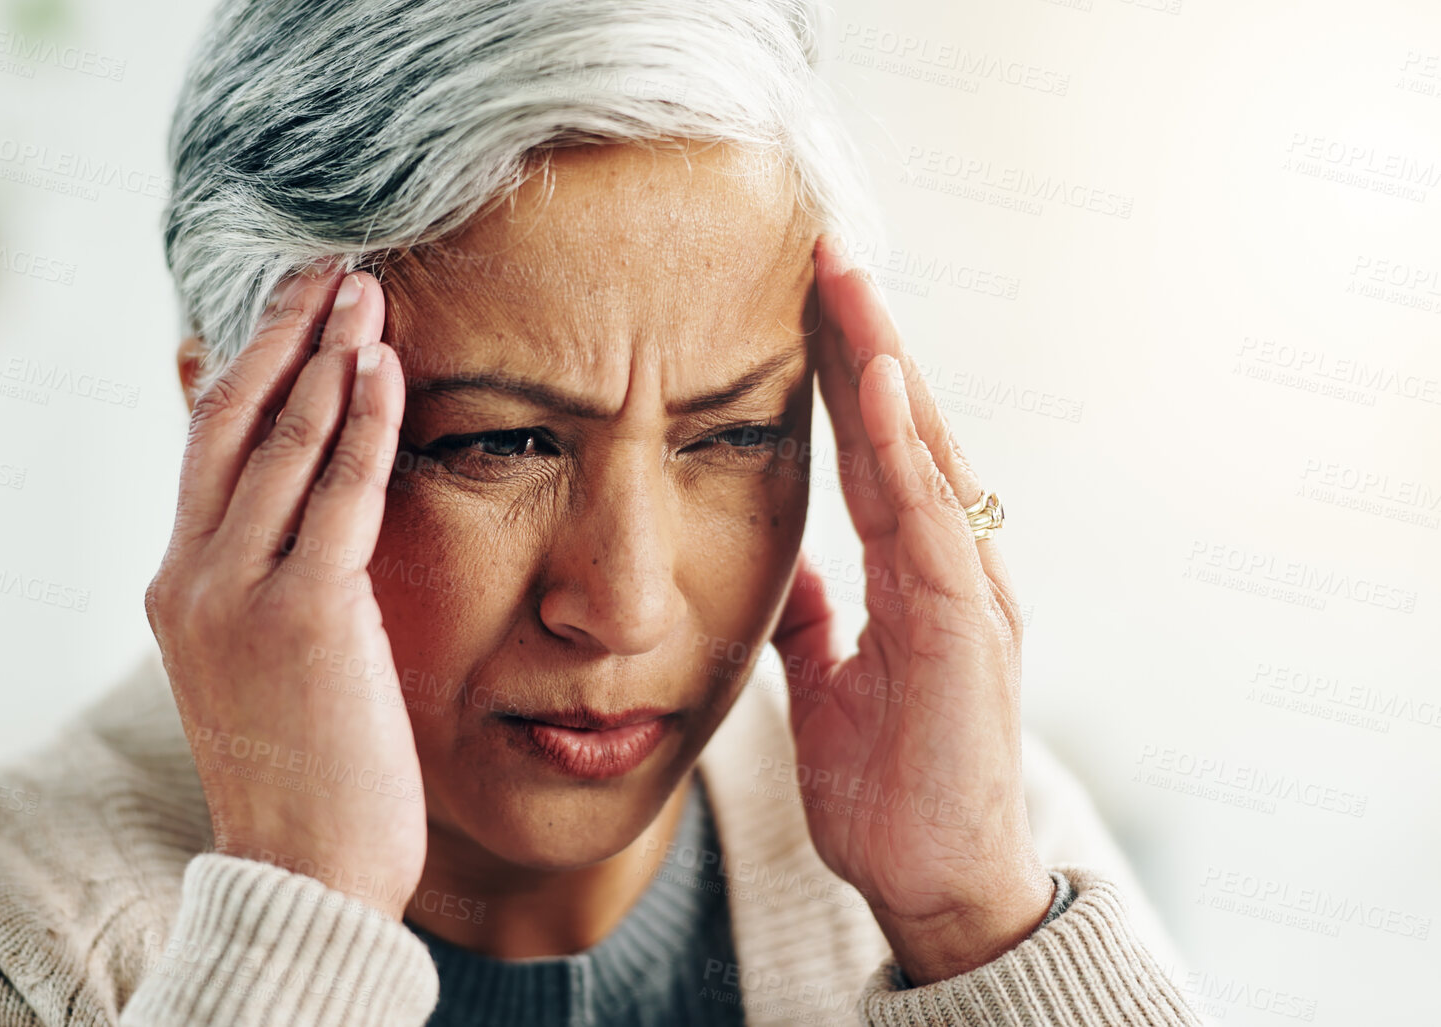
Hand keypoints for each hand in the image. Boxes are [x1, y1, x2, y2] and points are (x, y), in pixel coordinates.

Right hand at [146, 266, 425, 918]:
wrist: (302, 872)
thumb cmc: (302, 772)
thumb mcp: (262, 664)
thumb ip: (268, 584)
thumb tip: (309, 517)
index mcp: (177, 587)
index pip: (207, 449)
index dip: (248, 368)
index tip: (289, 309)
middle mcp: (190, 578)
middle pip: (231, 422)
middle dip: (282, 336)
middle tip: (327, 268)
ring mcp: (236, 594)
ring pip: (282, 444)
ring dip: (328, 357)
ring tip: (365, 293)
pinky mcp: (301, 615)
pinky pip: (339, 494)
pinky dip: (365, 423)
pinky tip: (386, 369)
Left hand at [772, 235, 1051, 983]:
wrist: (935, 885)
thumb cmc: (890, 790)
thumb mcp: (829, 686)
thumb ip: (814, 619)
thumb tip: (791, 567)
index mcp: (913, 574)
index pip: (873, 449)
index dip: (839, 373)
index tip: (802, 296)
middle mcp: (950, 567)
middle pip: (904, 429)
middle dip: (864, 337)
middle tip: (823, 248)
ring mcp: (968, 593)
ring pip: (926, 454)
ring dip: (887, 364)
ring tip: (849, 282)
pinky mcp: (970, 632)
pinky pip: (936, 521)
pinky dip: (913, 451)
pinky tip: (885, 387)